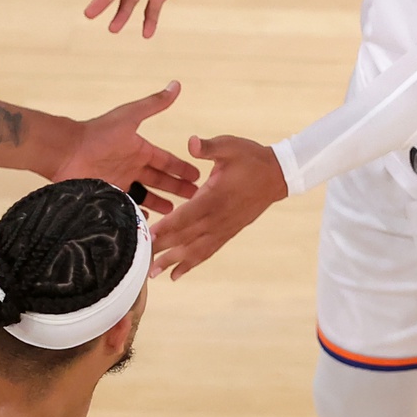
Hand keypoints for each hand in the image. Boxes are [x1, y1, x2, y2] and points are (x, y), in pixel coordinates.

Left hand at [54, 81, 201, 213]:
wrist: (66, 152)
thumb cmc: (98, 134)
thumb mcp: (129, 117)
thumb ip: (153, 104)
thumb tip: (176, 85)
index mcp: (139, 150)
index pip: (167, 161)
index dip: (182, 168)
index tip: (198, 176)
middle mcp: (132, 167)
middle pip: (160, 181)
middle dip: (177, 189)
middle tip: (195, 198)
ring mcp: (120, 183)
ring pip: (145, 196)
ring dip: (160, 204)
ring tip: (175, 213)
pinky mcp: (109, 195)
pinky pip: (127, 208)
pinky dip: (136, 215)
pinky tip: (147, 223)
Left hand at [149, 134, 287, 276]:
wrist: (277, 176)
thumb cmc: (251, 159)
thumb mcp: (230, 146)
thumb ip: (209, 147)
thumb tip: (191, 142)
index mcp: (215, 196)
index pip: (186, 215)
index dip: (166, 226)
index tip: (147, 235)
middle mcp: (218, 217)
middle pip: (185, 237)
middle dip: (162, 248)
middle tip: (139, 259)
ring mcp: (224, 228)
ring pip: (195, 249)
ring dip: (173, 262)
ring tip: (153, 274)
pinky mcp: (228, 232)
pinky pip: (207, 251)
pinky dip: (191, 264)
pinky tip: (177, 274)